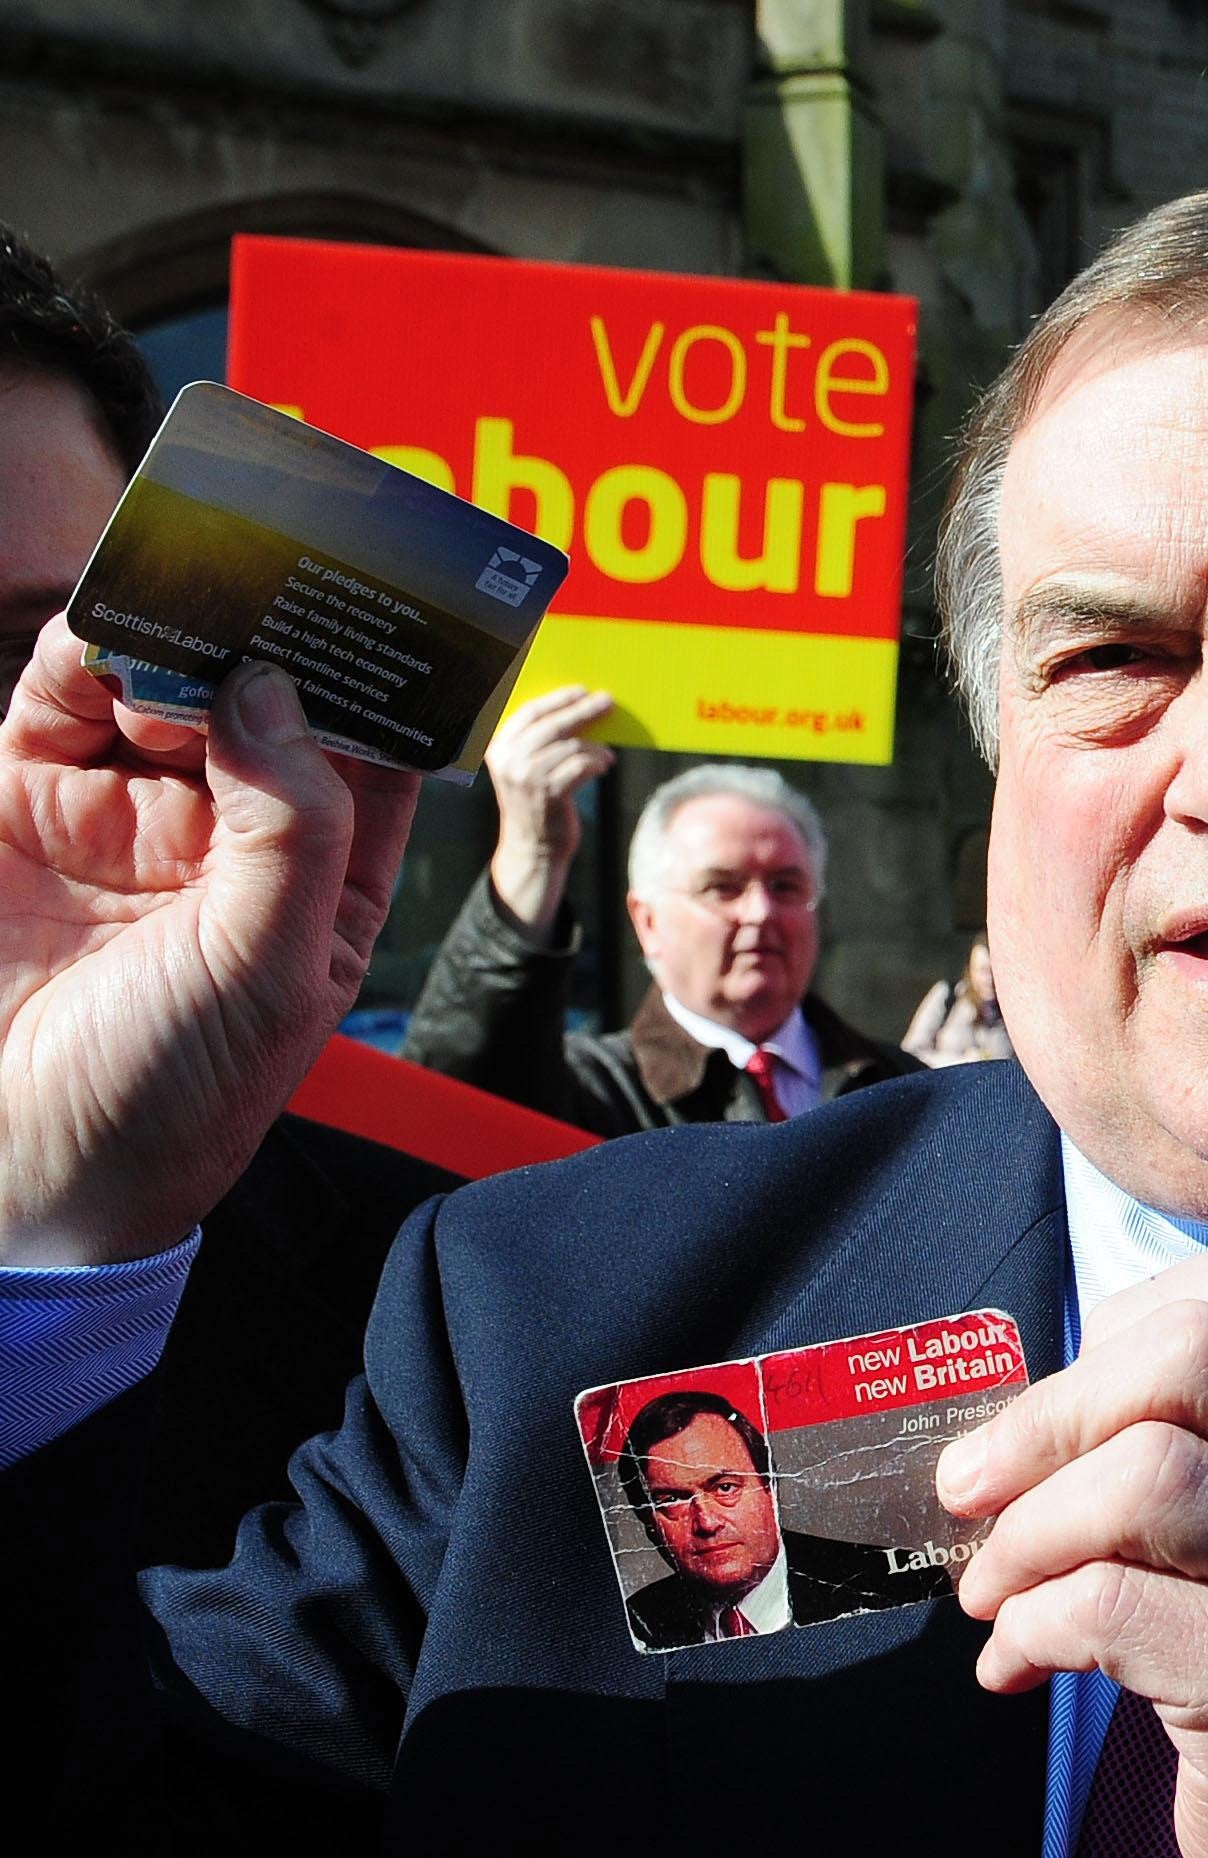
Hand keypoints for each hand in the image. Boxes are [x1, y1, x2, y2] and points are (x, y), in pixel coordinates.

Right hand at [0, 622, 416, 1265]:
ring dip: (182, 633)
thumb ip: (288, 825)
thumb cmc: (168, 1097)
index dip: (381, 678)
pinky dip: (84, 653)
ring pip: (169, 687)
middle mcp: (233, 839)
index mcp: (325, 886)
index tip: (390, 599)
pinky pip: (63, 702)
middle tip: (280, 556)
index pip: (371, 755)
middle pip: (268, 701)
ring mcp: (130, 817)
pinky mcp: (31, 804)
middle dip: (274, 632)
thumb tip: (275, 685)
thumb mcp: (267, 967)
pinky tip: (108, 628)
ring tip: (193, 579)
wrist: (19, 1171)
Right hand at [484, 685, 613, 931]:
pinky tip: (605, 766)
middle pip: (552, 724)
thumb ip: (539, 742)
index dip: (557, 699)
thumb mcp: (527, 769)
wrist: (534, 848)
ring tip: (607, 755)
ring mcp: (526, 778)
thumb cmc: (537, 803)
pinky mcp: (548, 794)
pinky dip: (597, 762)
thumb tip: (579, 709)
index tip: (581, 690)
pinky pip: (581, 766)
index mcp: (498, 748)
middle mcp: (508, 761)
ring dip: (595, 747)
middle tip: (607, 702)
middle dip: (583, 710)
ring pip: (571, 746)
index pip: (529, 712)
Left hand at [942, 1240, 1207, 1857]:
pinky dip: (1028, 1627)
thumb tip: (1023, 1416)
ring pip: (1147, 1476)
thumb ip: (1207, 1446)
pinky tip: (1018, 1663)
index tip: (1058, 1414)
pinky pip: (1112, 1610)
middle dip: (1049, 1415)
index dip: (1117, 1330)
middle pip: (1195, 1354)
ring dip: (1026, 1533)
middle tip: (976, 1488)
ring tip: (994, 1589)